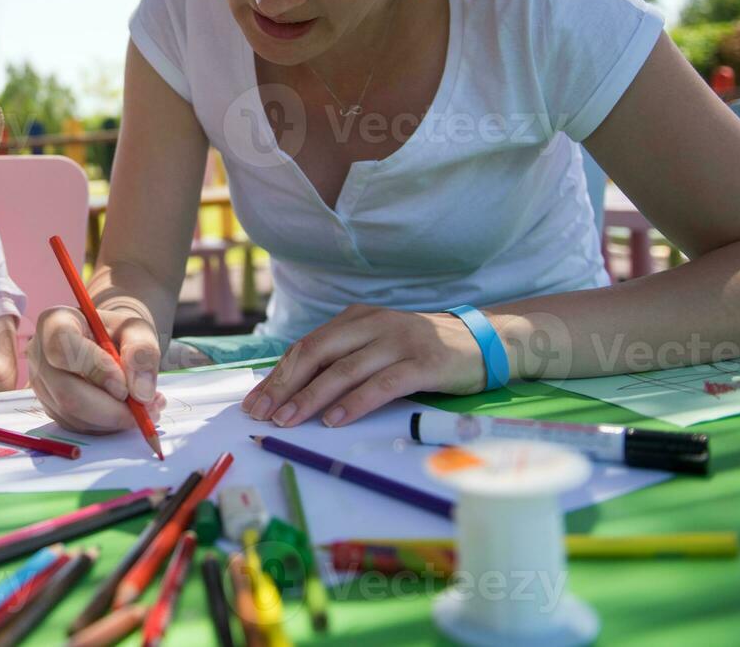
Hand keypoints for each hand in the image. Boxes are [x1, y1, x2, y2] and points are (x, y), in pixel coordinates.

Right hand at [27, 305, 165, 434]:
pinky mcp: (50, 407)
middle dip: (110, 409)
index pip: (63, 346)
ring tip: (146, 407)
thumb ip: (142, 353)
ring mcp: (41, 384)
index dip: (95, 369)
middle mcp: (39, 354)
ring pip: (74, 415)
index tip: (125, 386)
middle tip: (147, 410)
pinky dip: (107, 426)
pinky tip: (128, 412)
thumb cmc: (117, 332)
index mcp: (54, 322)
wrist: (105, 342)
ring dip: (114, 420)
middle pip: (66, 392)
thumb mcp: (136, 329)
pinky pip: (77, 426)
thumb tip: (140, 394)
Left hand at [241, 304, 492, 427]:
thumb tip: (295, 391)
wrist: (483, 341)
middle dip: (285, 385)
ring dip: (311, 397)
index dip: (278, 374)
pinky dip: (354, 403)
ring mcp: (399, 342)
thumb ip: (344, 359)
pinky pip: (382, 384)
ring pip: (344, 370)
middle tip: (262, 413)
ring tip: (288, 420)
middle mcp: (373, 324)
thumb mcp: (378, 345)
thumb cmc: (421, 350)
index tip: (255, 401)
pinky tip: (334, 420)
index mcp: (356, 319)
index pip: (307, 346)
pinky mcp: (424, 363)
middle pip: (317, 354)